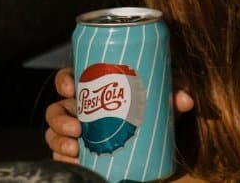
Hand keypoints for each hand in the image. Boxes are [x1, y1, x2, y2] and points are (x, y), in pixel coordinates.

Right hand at [44, 66, 194, 162]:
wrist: (149, 149)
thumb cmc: (149, 115)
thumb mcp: (161, 105)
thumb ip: (173, 98)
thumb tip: (185, 99)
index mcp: (93, 91)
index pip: (69, 79)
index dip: (64, 81)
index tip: (71, 88)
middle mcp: (79, 111)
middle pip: (56, 109)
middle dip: (60, 118)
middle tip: (77, 127)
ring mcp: (75, 133)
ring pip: (54, 133)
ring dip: (59, 140)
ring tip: (75, 148)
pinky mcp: (77, 154)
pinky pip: (60, 156)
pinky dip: (62, 158)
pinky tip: (73, 161)